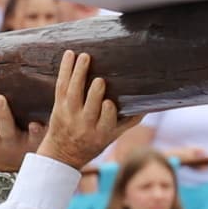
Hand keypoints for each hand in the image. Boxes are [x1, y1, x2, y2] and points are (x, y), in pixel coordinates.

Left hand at [0, 83, 40, 175]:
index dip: (34, 132)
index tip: (33, 123)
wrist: (3, 167)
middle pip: (3, 128)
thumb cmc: (24, 146)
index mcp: (23, 143)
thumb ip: (39, 132)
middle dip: (0, 112)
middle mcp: (5, 144)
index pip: (31, 137)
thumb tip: (39, 122)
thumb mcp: (35, 143)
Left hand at [35, 52, 129, 170]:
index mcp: (102, 132)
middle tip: (99, 79)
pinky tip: (69, 54)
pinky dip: (65, 69)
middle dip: (94, 93)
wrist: (62, 154)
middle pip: (89, 107)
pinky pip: (61, 85)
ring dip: (78, 73)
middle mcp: (84, 124)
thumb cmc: (93, 143)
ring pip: (73, 92)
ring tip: (85, 56)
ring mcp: (70, 114)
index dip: (107, 112)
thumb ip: (130, 122)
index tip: (109, 102)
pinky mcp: (58, 105)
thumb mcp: (112, 137)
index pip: (106, 121)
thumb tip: (149, 104)